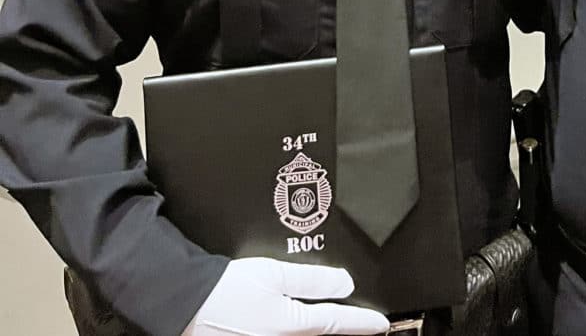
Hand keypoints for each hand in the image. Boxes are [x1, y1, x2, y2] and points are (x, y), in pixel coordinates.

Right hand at [182, 257, 389, 335]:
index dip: (361, 323)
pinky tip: (304, 330)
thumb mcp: (274, 274)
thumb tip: (345, 283)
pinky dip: (302, 335)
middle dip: (345, 333)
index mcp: (289, 325)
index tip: (382, 324)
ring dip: (323, 335)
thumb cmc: (227, 287)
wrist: (185, 303)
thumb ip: (313, 280)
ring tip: (341, 328)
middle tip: (367, 328)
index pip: (334, 323)